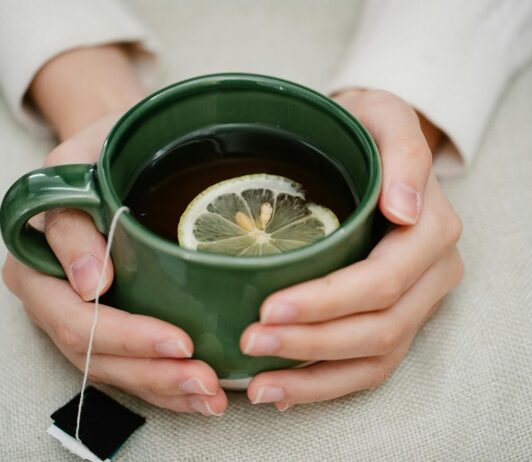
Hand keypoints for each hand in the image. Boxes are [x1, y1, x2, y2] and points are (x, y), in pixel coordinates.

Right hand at [2, 116, 226, 415]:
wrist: (116, 151)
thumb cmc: (101, 151)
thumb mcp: (79, 164)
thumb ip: (71, 219)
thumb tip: (88, 283)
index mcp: (39, 264)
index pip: (74, 318)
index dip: (126, 337)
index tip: (178, 342)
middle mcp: (57, 298)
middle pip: (97, 355)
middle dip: (154, 373)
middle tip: (205, 380)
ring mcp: (84, 314)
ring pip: (117, 369)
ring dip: (165, 387)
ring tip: (211, 394)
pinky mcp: (113, 321)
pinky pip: (133, 363)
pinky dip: (166, 382)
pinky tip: (199, 390)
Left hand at [240, 89, 462, 409]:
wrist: (372, 148)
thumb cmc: (367, 131)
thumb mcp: (384, 116)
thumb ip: (403, 152)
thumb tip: (406, 210)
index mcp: (431, 228)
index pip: (384, 279)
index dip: (329, 301)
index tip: (270, 308)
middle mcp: (431, 272)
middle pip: (379, 327)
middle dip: (312, 342)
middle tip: (252, 342)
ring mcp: (416, 301)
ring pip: (374, 356)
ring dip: (315, 376)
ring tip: (260, 384)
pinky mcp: (395, 318)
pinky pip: (368, 365)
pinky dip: (325, 383)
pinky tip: (282, 389)